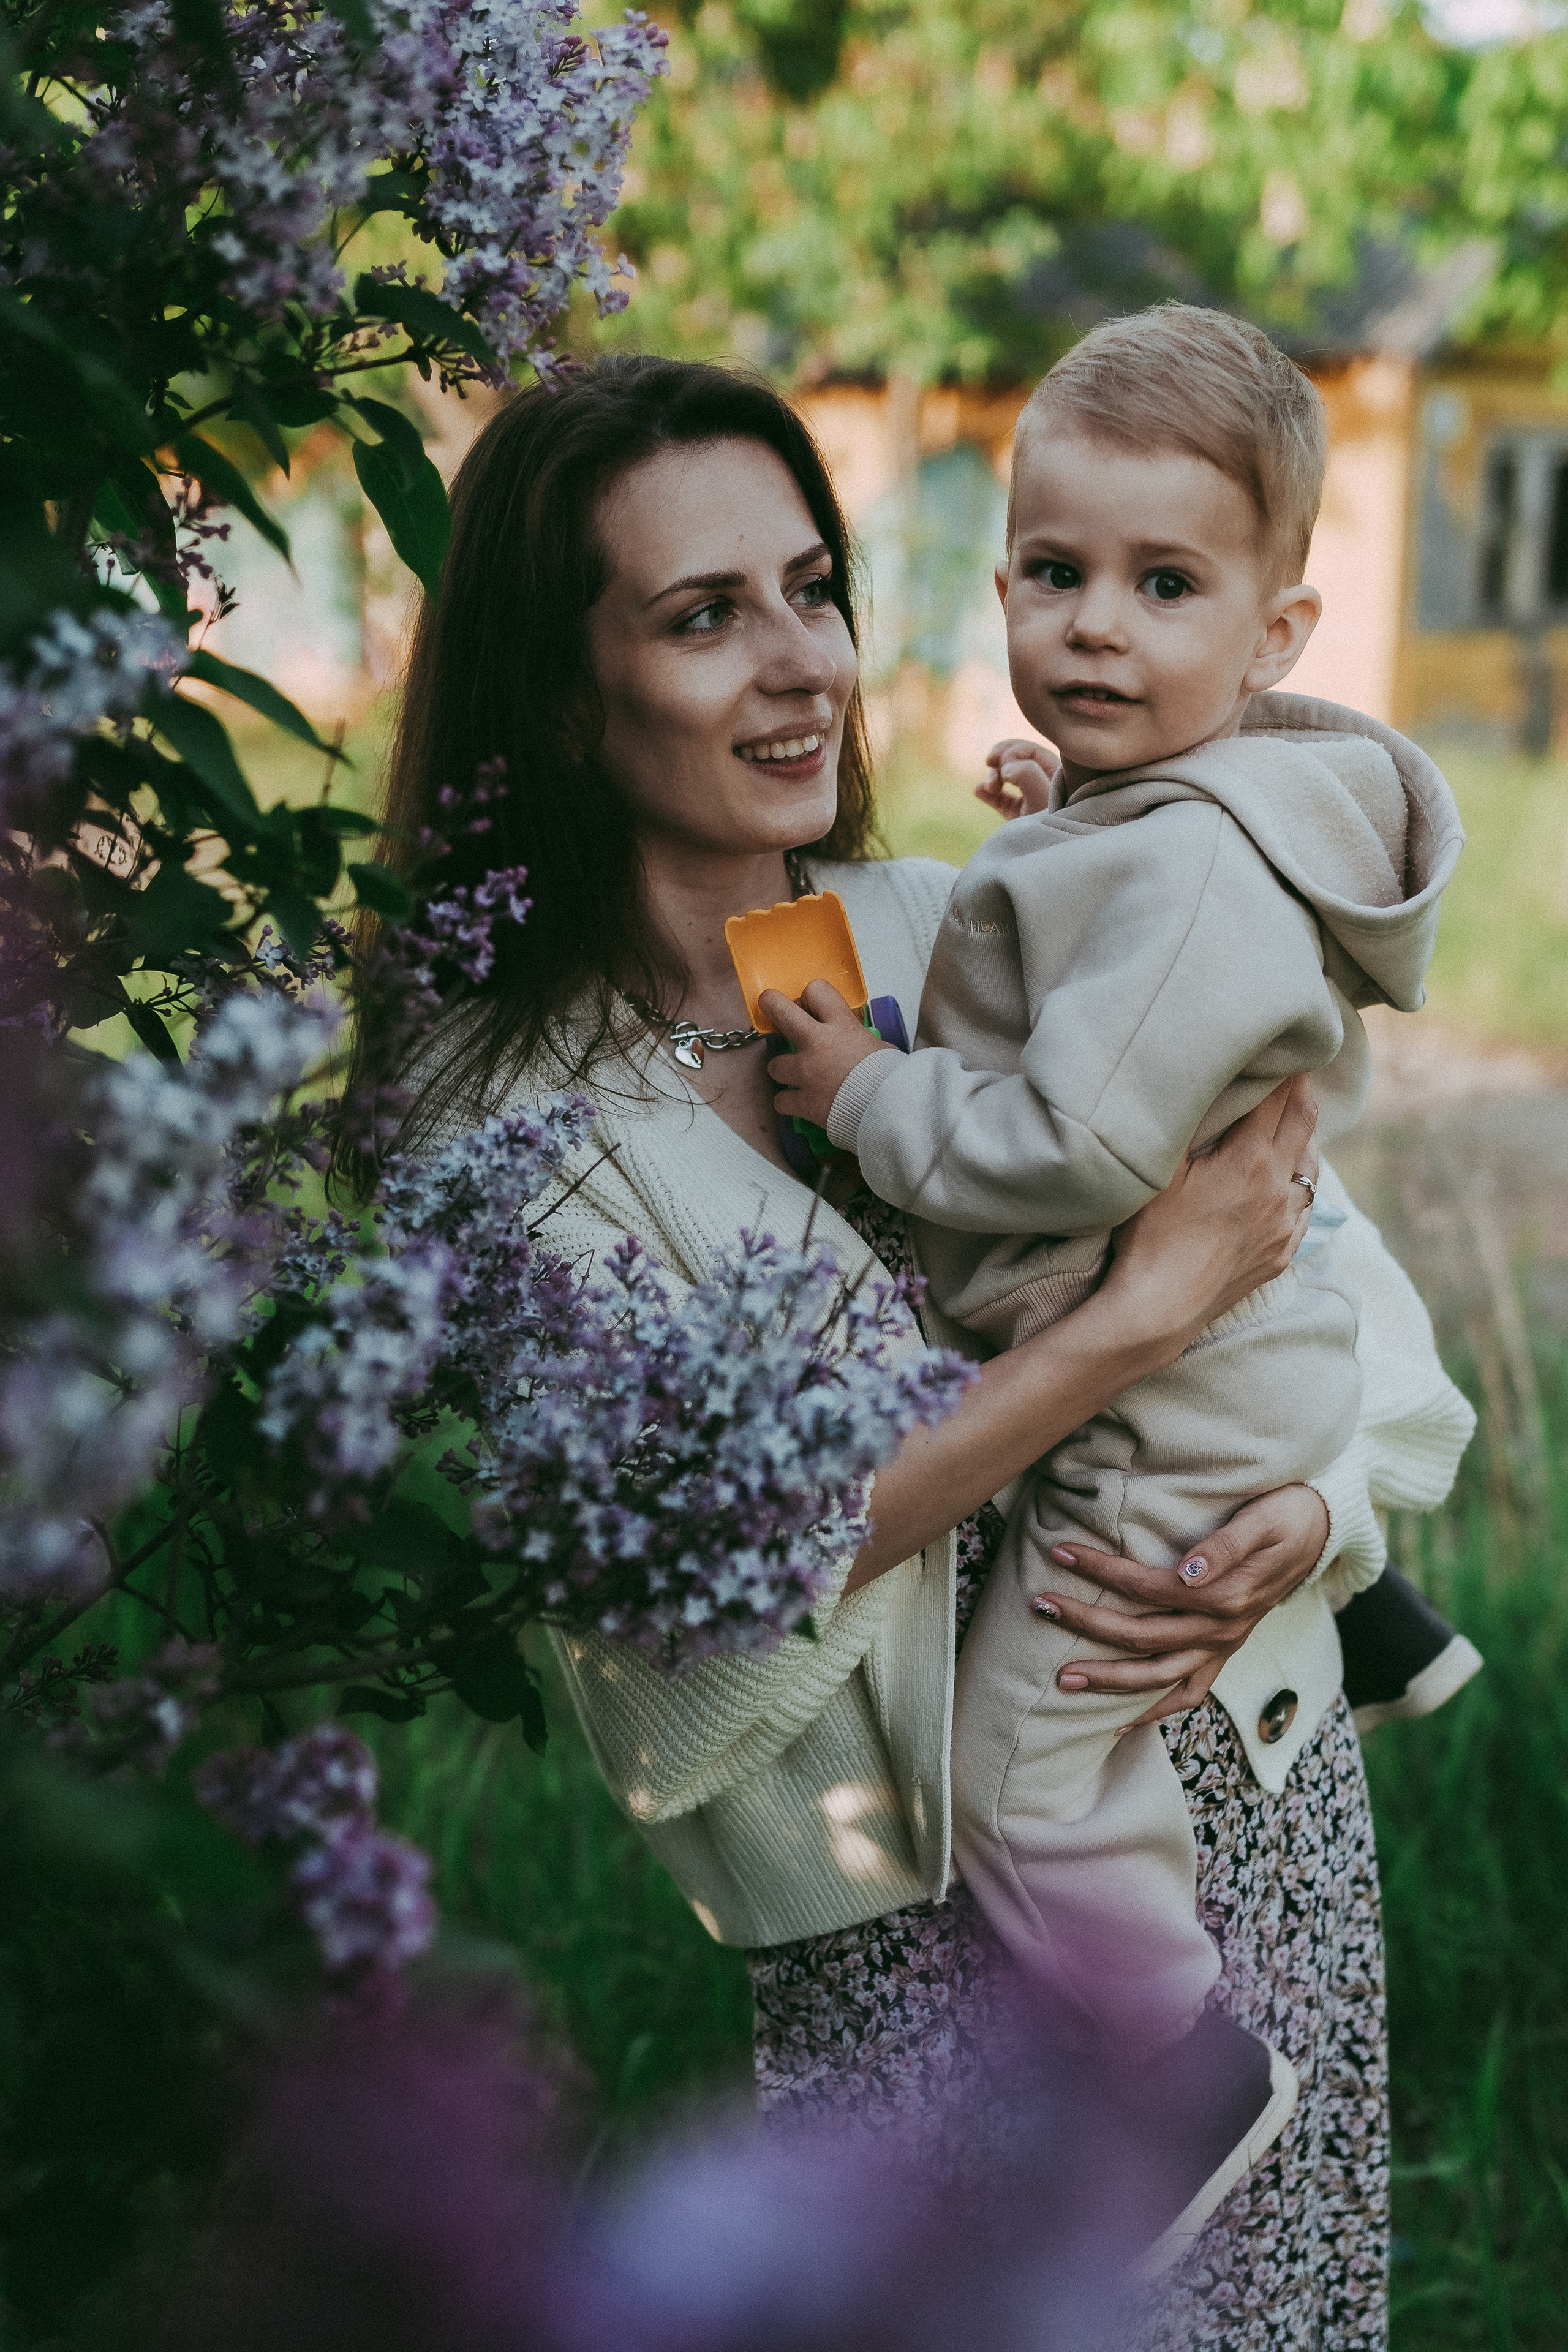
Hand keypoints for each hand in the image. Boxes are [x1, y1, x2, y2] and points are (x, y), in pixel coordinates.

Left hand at [763, 981, 894, 1130]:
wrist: (891, 1110)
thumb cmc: (892, 1080)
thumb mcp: (884, 1049)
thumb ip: (869, 1044)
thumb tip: (875, 1048)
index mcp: (842, 1026)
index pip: (818, 991)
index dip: (810, 996)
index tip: (809, 1005)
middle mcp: (819, 1044)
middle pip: (781, 1012)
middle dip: (772, 1005)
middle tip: (771, 1005)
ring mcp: (807, 1073)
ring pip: (775, 1064)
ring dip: (784, 1070)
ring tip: (797, 1076)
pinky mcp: (804, 1102)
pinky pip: (781, 1100)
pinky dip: (788, 1103)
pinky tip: (800, 1104)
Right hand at [975, 736, 1058, 818]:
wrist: (1052, 859)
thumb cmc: (1052, 822)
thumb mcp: (1041, 796)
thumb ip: (1027, 774)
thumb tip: (1006, 767)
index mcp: (1054, 772)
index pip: (1029, 749)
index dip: (1011, 753)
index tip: (1002, 768)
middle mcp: (1043, 782)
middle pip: (1016, 759)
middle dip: (999, 760)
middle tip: (988, 764)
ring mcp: (1030, 798)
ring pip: (1007, 777)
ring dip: (993, 777)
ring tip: (990, 787)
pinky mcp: (1018, 814)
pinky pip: (1000, 798)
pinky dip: (987, 793)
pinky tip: (978, 790)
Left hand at [1030, 1482, 1330, 1729]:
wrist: (1323, 1531)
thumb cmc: (1285, 1514)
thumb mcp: (1262, 1519)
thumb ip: (1224, 1547)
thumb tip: (1186, 1571)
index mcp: (1224, 1595)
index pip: (1147, 1587)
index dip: (1102, 1572)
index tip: (1060, 1553)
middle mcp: (1221, 1629)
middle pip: (1143, 1636)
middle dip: (1088, 1625)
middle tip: (1042, 1608)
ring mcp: (1223, 1646)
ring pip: (1159, 1676)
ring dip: (1110, 1681)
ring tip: (1062, 1681)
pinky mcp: (1225, 1651)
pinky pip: (1188, 1693)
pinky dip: (1153, 1711)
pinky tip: (1117, 1722)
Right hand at [1098, 1076, 1319, 1349]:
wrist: (1157, 1311)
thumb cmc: (1148, 1237)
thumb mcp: (1159, 1170)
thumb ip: (1188, 1124)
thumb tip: (1202, 1083)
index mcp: (1249, 1161)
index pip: (1277, 1096)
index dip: (1281, 1066)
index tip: (1282, 1042)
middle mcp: (1278, 1189)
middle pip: (1303, 1121)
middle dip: (1299, 1088)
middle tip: (1295, 1063)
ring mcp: (1286, 1225)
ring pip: (1311, 1165)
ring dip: (1304, 1134)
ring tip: (1293, 1114)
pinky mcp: (1282, 1254)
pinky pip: (1306, 1205)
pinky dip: (1300, 1178)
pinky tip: (1290, 1174)